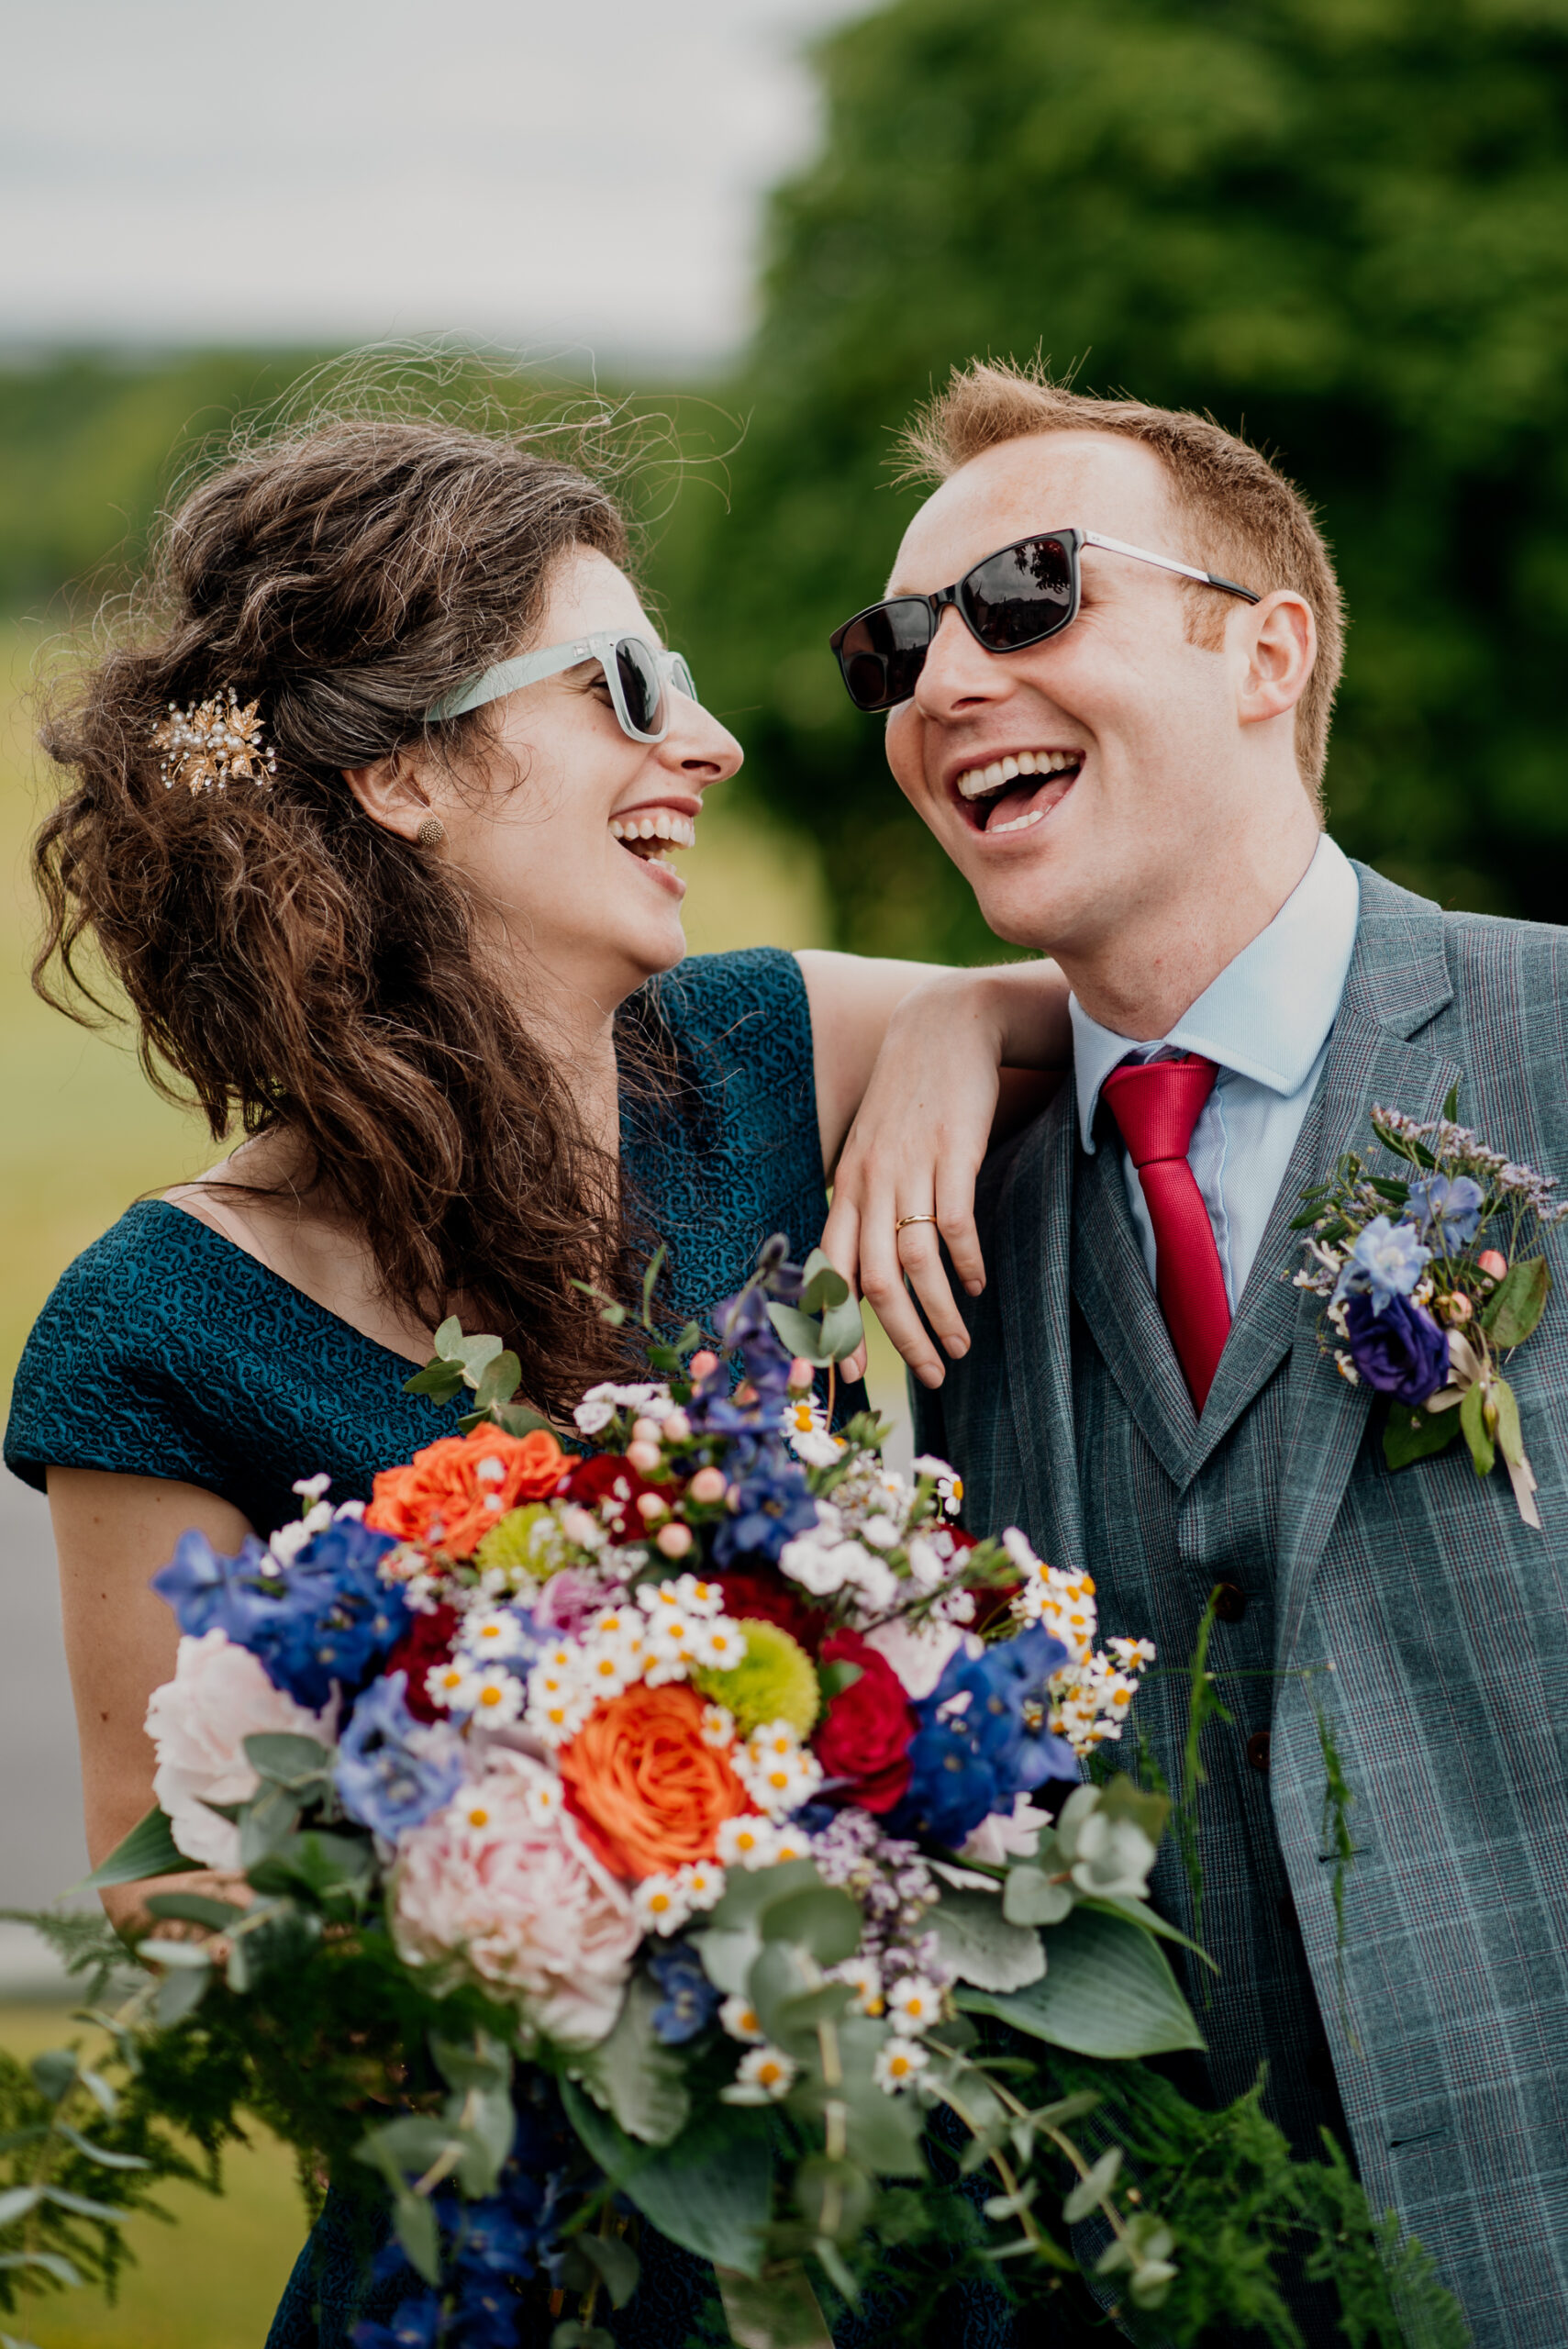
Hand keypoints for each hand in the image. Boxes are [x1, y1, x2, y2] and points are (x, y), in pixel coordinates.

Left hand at [822, 971, 1007, 1389]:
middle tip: (930, 1375)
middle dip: (899, 1341)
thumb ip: (871, 1203)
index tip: (844, 1375)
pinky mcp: (953, 1153)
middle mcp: (869, 1184)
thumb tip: (872, 1268)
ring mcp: (909, 1169)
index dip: (834, 1327)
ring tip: (960, 1345)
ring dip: (939, 1316)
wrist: (943, 1025)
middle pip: (874, 1284)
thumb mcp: (877, 1151)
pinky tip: (979, 1286)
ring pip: (914, 1265)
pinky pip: (954, 1226)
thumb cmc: (912, 1097)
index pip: (830, 1272)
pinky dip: (967, 1265)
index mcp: (847, 1189)